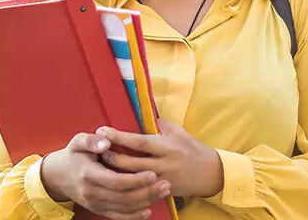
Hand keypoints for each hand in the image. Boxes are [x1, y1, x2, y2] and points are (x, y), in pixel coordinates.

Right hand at [40, 132, 170, 219]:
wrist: (58, 176)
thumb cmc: (74, 155)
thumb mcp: (78, 141)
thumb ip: (91, 140)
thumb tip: (106, 142)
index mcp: (88, 174)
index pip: (116, 181)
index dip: (136, 180)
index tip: (153, 173)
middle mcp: (91, 193)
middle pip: (123, 197)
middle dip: (147, 192)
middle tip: (166, 184)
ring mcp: (95, 204)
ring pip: (124, 208)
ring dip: (145, 202)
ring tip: (163, 192)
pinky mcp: (98, 210)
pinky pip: (118, 217)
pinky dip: (134, 216)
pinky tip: (148, 209)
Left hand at [97, 120, 223, 198]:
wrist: (210, 173)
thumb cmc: (192, 148)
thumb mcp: (177, 132)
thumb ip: (158, 125)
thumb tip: (139, 115)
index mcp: (166, 146)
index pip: (138, 141)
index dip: (119, 136)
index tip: (102, 130)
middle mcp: (163, 164)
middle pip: (131, 163)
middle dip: (112, 156)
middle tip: (97, 149)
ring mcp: (162, 180)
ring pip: (133, 179)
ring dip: (115, 172)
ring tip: (101, 164)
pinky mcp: (162, 192)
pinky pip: (141, 191)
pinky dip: (127, 186)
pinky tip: (115, 181)